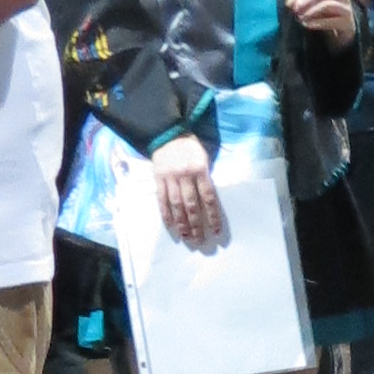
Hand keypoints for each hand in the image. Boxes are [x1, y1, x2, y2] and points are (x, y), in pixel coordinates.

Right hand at [151, 131, 225, 247]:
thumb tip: (208, 202)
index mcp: (200, 170)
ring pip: (176, 205)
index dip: (212, 216)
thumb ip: (205, 179)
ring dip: (181, 223)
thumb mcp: (204, 159)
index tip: (215, 230)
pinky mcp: (158, 178)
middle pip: (192, 205)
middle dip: (196, 225)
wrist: (168, 134)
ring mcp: (170, 177)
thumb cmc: (190, 149)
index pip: (208, 198)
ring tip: (186, 236)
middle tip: (199, 240)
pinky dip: (166, 213)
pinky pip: (162, 199)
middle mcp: (185, 175)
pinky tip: (170, 225)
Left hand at [286, 0, 358, 44]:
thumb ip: (305, 0)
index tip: (288, 4)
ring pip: (327, 4)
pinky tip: (307, 25)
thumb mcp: (315, 5)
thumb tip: (290, 3)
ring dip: (311, 11)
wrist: (342, 34)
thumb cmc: (326, 16)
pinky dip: (317, 23)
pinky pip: (331, 21)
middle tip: (295, 9)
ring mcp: (346, 8)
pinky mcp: (348, 22)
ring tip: (300, 18)